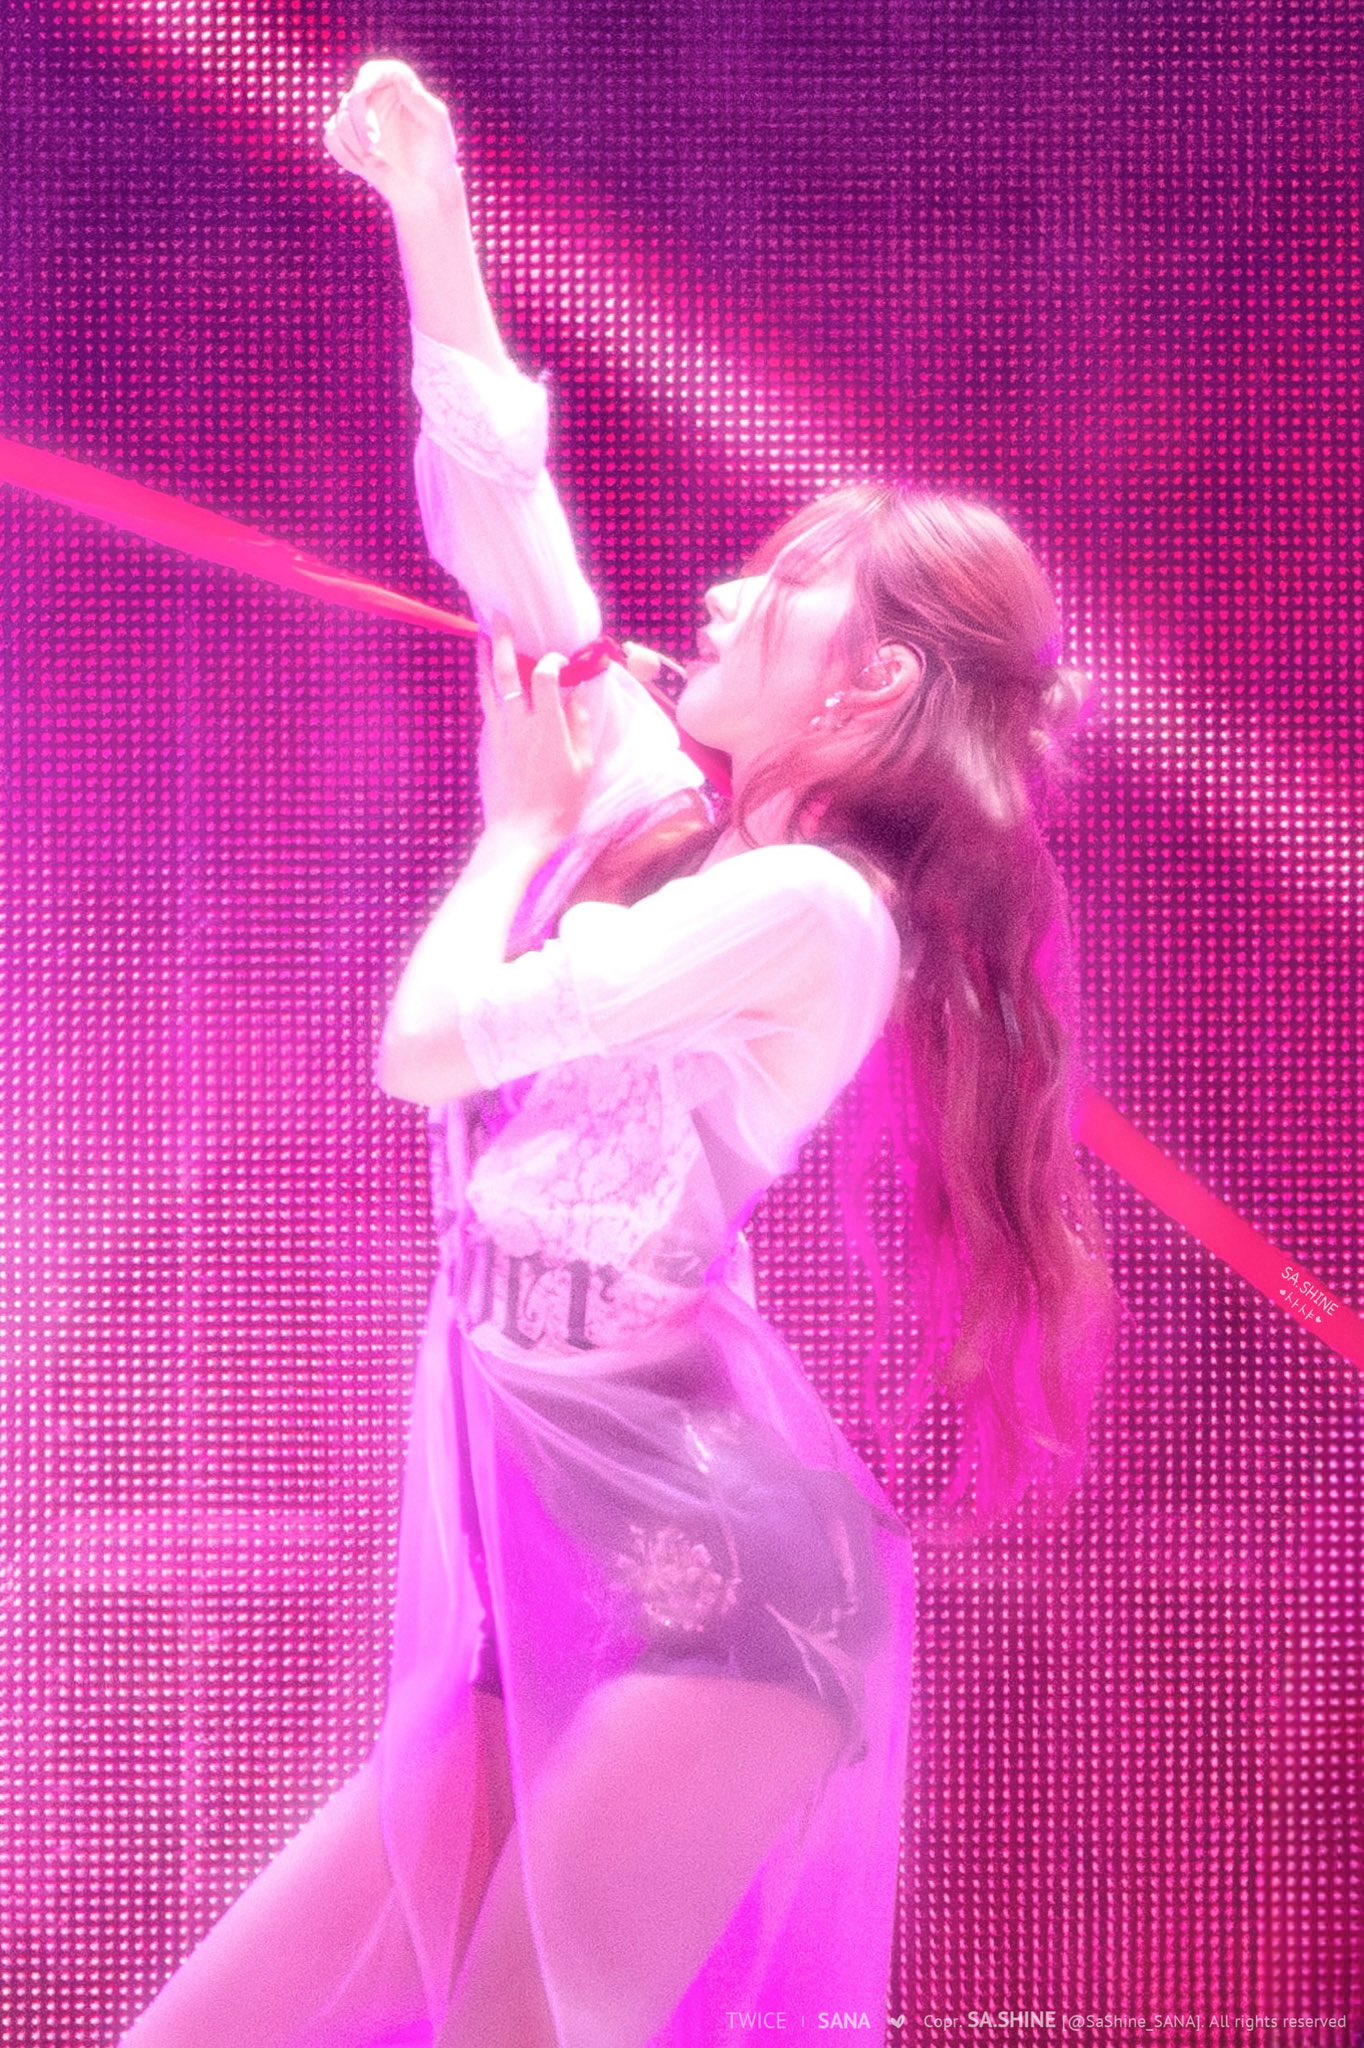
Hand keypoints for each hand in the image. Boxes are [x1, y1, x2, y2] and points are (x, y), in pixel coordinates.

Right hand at [323, 59, 462, 211]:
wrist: (425, 190)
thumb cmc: (437, 157)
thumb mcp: (436, 127)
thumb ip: (420, 100)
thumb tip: (399, 77)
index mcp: (398, 86)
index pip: (374, 72)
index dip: (365, 82)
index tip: (360, 96)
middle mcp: (377, 97)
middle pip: (353, 97)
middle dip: (358, 123)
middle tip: (373, 148)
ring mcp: (361, 118)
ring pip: (340, 119)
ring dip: (354, 144)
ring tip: (376, 161)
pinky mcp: (349, 139)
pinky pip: (331, 137)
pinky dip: (345, 153)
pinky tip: (364, 167)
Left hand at [476, 621, 593, 852]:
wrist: (520, 832)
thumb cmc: (559, 804)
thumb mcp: (582, 766)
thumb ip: (580, 725)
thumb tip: (579, 693)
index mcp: (547, 726)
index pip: (545, 676)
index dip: (553, 660)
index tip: (562, 659)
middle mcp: (519, 722)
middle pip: (507, 671)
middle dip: (503, 640)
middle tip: (500, 616)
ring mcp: (499, 732)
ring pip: (489, 685)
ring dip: (486, 657)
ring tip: (484, 635)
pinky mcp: (488, 743)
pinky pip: (486, 705)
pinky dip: (486, 684)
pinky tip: (487, 676)